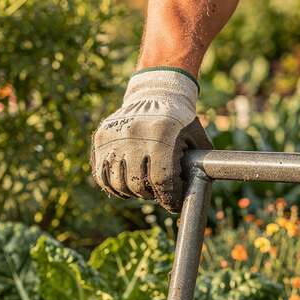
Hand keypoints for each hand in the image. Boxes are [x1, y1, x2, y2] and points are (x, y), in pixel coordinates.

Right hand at [91, 69, 211, 211]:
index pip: (162, 180)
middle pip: (139, 185)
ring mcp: (115, 136)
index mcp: (162, 134)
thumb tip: (197, 197)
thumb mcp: (196, 139)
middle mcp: (135, 134)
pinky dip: (114, 187)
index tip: (173, 205)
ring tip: (144, 188)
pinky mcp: (100, 138)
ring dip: (133, 193)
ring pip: (119, 183)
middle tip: (159, 193)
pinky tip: (126, 186)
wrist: (155, 94)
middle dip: (151, 195)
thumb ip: (199, 166)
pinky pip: (102, 175)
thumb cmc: (180, 122)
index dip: (169, 198)